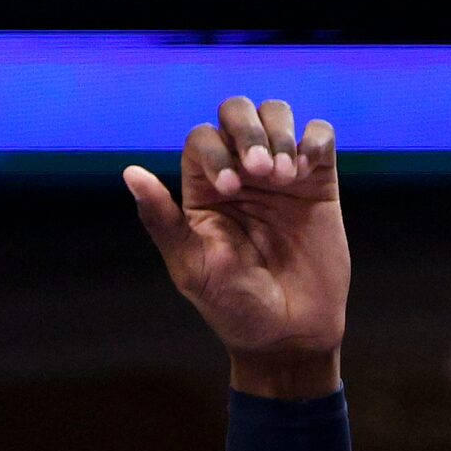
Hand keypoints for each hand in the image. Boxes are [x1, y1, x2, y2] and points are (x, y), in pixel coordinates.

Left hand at [124, 97, 347, 398]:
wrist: (289, 337)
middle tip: (263, 173)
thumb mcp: (192, 267)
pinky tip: (307, 169)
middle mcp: (241, 175)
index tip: (232, 189)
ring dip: (280, 133)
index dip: (217, 151)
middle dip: (249, 131)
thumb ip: (163, 221)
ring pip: (276, 116)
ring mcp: (281, 178)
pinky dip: (314, 140)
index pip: (204, 138)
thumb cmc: (234, 308)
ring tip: (286, 174)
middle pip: (237, 113)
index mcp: (204, 190)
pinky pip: (319, 139)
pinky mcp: (318, 187)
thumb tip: (130, 173)